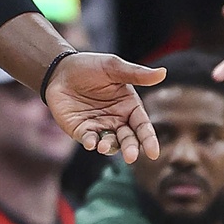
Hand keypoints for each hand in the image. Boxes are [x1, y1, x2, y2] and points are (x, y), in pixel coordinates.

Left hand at [44, 52, 164, 162]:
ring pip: (109, 143)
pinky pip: (88, 139)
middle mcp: (116, 120)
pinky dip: (90, 142)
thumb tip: (163, 73)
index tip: (153, 153)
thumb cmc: (90, 67)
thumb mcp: (114, 67)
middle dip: (130, 148)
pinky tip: (90, 142)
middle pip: (127, 139)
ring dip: (109, 147)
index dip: (148, 140)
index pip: (142, 127)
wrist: (60, 70)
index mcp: (129, 107)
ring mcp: (98, 126)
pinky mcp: (80, 130)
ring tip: (105, 146)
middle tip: (130, 157)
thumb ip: (136, 74)